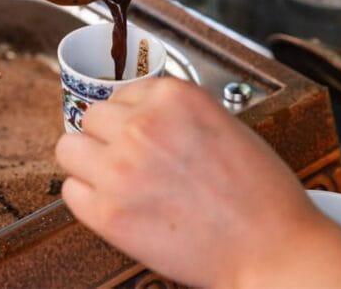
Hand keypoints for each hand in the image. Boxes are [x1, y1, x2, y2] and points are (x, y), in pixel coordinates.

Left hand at [55, 78, 340, 287]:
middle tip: (128, 160)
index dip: (132, 117)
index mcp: (174, 97)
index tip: (140, 134)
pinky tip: (117, 206)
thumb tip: (140, 117)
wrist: (271, 248)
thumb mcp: (225, 125)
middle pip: (91, 117)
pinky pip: (71, 192)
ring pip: (69, 148)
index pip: (123, 93)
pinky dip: (88, 199)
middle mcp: (142, 125)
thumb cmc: (260, 194)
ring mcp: (120, 167)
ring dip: (88, 162)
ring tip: (115, 181)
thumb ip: (177, 115)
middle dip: (108, 137)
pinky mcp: (108, 212)